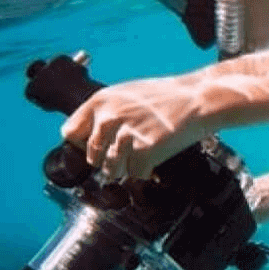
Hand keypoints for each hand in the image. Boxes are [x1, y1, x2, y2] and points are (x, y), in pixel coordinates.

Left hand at [61, 73, 207, 180]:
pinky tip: (156, 156)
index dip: (83, 143)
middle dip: (109, 159)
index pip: (70, 133)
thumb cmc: (165, 97)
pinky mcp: (144, 151)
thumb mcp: (125, 95)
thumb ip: (103, 113)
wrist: (198, 99)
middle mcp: (109, 117)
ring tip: (143, 153)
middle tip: (129, 151)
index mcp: (100, 101)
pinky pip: (135, 174)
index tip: (97, 146)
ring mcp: (126, 135)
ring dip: (127, 167)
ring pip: (111, 170)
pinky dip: (147, 171)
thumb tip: (87, 138)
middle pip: (92, 157)